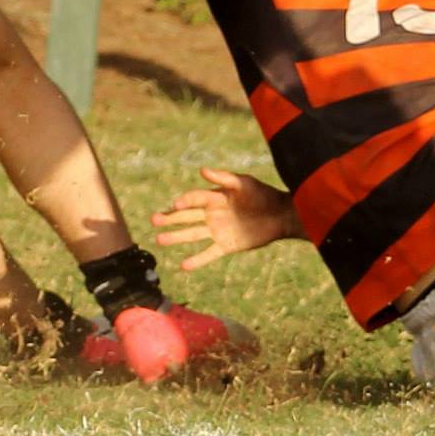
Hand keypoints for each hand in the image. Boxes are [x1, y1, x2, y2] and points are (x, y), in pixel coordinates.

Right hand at [152, 168, 298, 271]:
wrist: (281, 215)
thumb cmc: (263, 194)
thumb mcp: (244, 183)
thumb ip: (224, 178)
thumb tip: (202, 170)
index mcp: (215, 197)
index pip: (195, 199)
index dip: (185, 201)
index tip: (175, 205)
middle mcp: (213, 214)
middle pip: (187, 216)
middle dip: (171, 218)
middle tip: (153, 220)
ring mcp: (218, 230)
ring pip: (193, 234)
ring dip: (176, 236)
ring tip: (159, 239)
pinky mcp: (227, 245)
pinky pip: (208, 253)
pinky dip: (197, 260)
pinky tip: (183, 265)